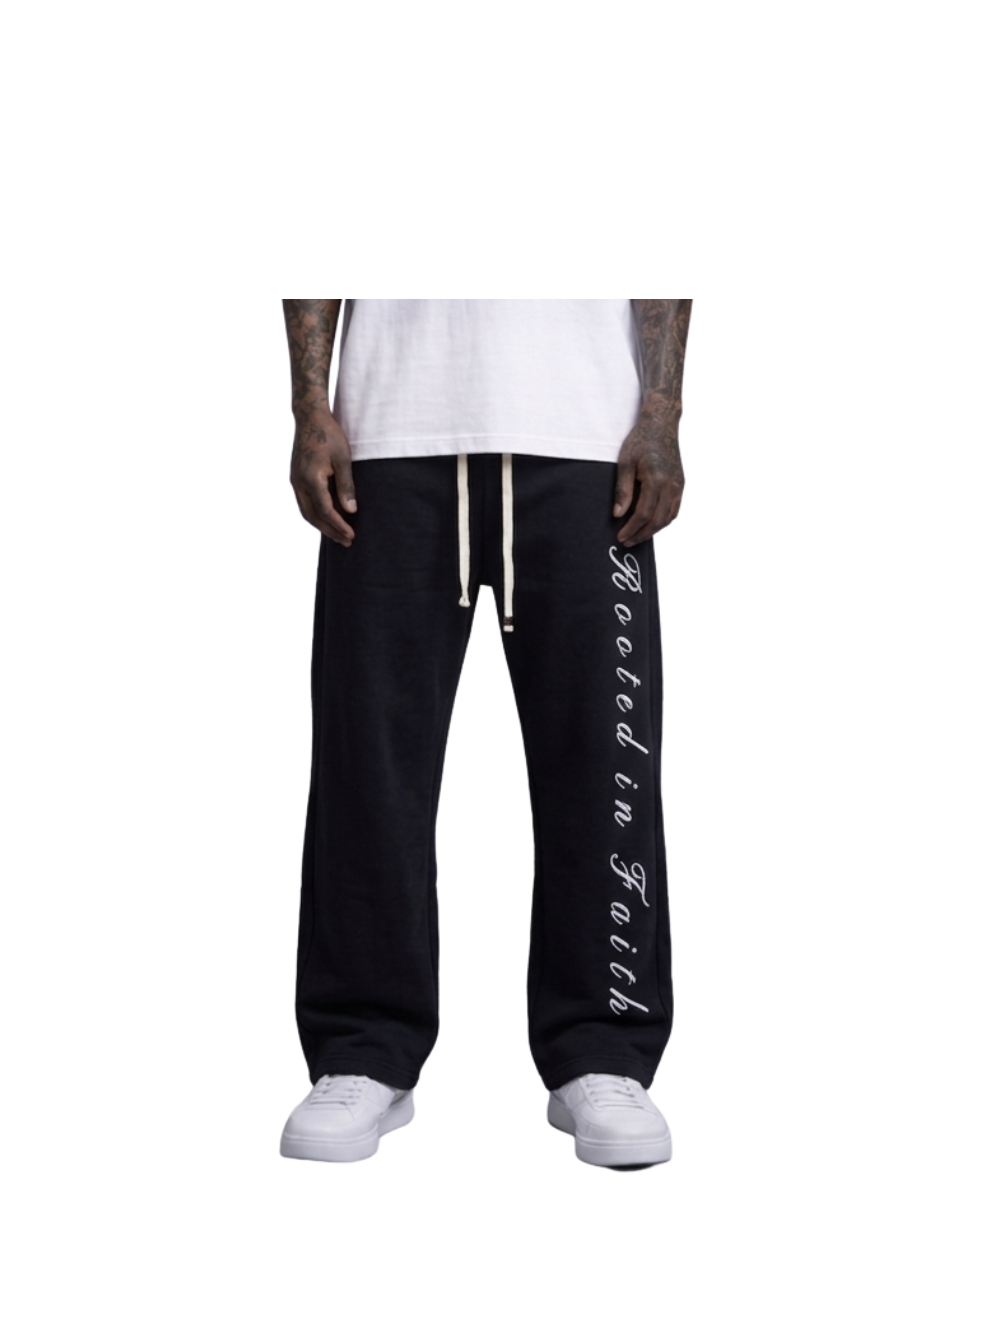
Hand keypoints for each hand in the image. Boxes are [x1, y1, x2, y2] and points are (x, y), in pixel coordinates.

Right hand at [290, 410, 357, 545]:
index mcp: (311, 478)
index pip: (325, 510)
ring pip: (306, 511)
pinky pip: (304, 503)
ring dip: (322, 525)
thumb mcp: (343, 459)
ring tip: (338, 535)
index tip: (351, 535)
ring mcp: (295, 481)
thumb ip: (346, 486)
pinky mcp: (296, 478)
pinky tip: (327, 518)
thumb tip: (351, 510)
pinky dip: (315, 514)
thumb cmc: (329, 435)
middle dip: (330, 531)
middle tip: (347, 542)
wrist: (310, 417)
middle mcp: (299, 483)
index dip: (338, 525)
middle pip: (313, 516)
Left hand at [613, 397, 683, 545]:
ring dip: (653, 531)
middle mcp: (671, 485)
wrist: (662, 425)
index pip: (643, 514)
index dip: (631, 529)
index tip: (620, 537)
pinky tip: (651, 524)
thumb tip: (618, 514)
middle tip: (627, 542)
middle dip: (641, 534)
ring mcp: (678, 486)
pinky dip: (663, 521)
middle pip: (657, 520)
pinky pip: (674, 510)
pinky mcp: (680, 485)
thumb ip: (623, 490)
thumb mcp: (625, 462)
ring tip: (637, 536)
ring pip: (668, 518)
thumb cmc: (641, 441)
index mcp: (656, 479)